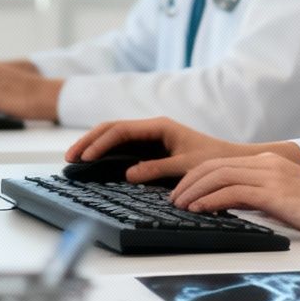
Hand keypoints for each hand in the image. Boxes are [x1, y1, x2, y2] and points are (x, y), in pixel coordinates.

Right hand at [63, 117, 263, 182]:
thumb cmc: (212, 160)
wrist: (230, 160)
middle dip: (89, 141)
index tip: (85, 158)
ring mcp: (150, 136)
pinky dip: (106, 152)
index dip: (100, 143)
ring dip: (94, 145)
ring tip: (75, 159)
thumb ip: (157, 169)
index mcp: (159, 126)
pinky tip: (93, 163)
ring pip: (114, 136)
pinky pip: (123, 146)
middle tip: (69, 158)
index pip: (121, 130)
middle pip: (112, 129)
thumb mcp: (186, 166)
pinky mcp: (151, 147)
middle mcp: (152, 128)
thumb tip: (129, 174)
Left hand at [168, 153, 299, 243]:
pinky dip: (211, 199)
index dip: (195, 176)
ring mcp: (272, 175)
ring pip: (219, 176)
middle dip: (187, 182)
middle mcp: (267, 164)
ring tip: (178, 206)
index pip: (221, 163)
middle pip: (214, 166)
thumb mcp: (287, 199)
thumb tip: (234, 208)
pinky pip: (234, 192)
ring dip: (193, 191)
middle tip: (171, 200)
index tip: (180, 192)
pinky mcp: (276, 192)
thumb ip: (262, 197)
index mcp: (270, 163)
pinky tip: (199, 209)